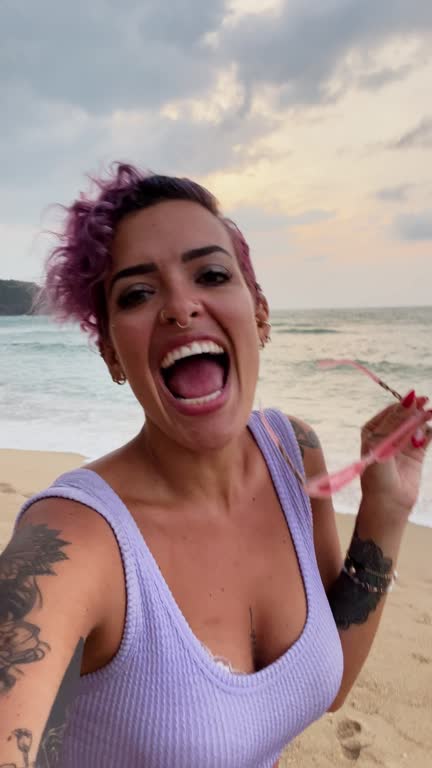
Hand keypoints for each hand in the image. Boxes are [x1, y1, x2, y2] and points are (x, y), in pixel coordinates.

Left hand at [360, 393, 431, 517]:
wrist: (387, 502)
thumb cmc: (377, 474)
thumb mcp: (381, 443)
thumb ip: (395, 421)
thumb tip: (409, 398)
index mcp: (373, 431)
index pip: (390, 412)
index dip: (403, 404)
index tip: (416, 399)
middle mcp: (387, 435)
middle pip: (405, 416)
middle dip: (415, 410)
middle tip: (427, 405)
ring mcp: (403, 444)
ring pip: (416, 425)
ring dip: (422, 420)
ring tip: (429, 418)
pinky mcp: (416, 454)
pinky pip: (425, 436)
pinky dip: (429, 431)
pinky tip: (428, 431)